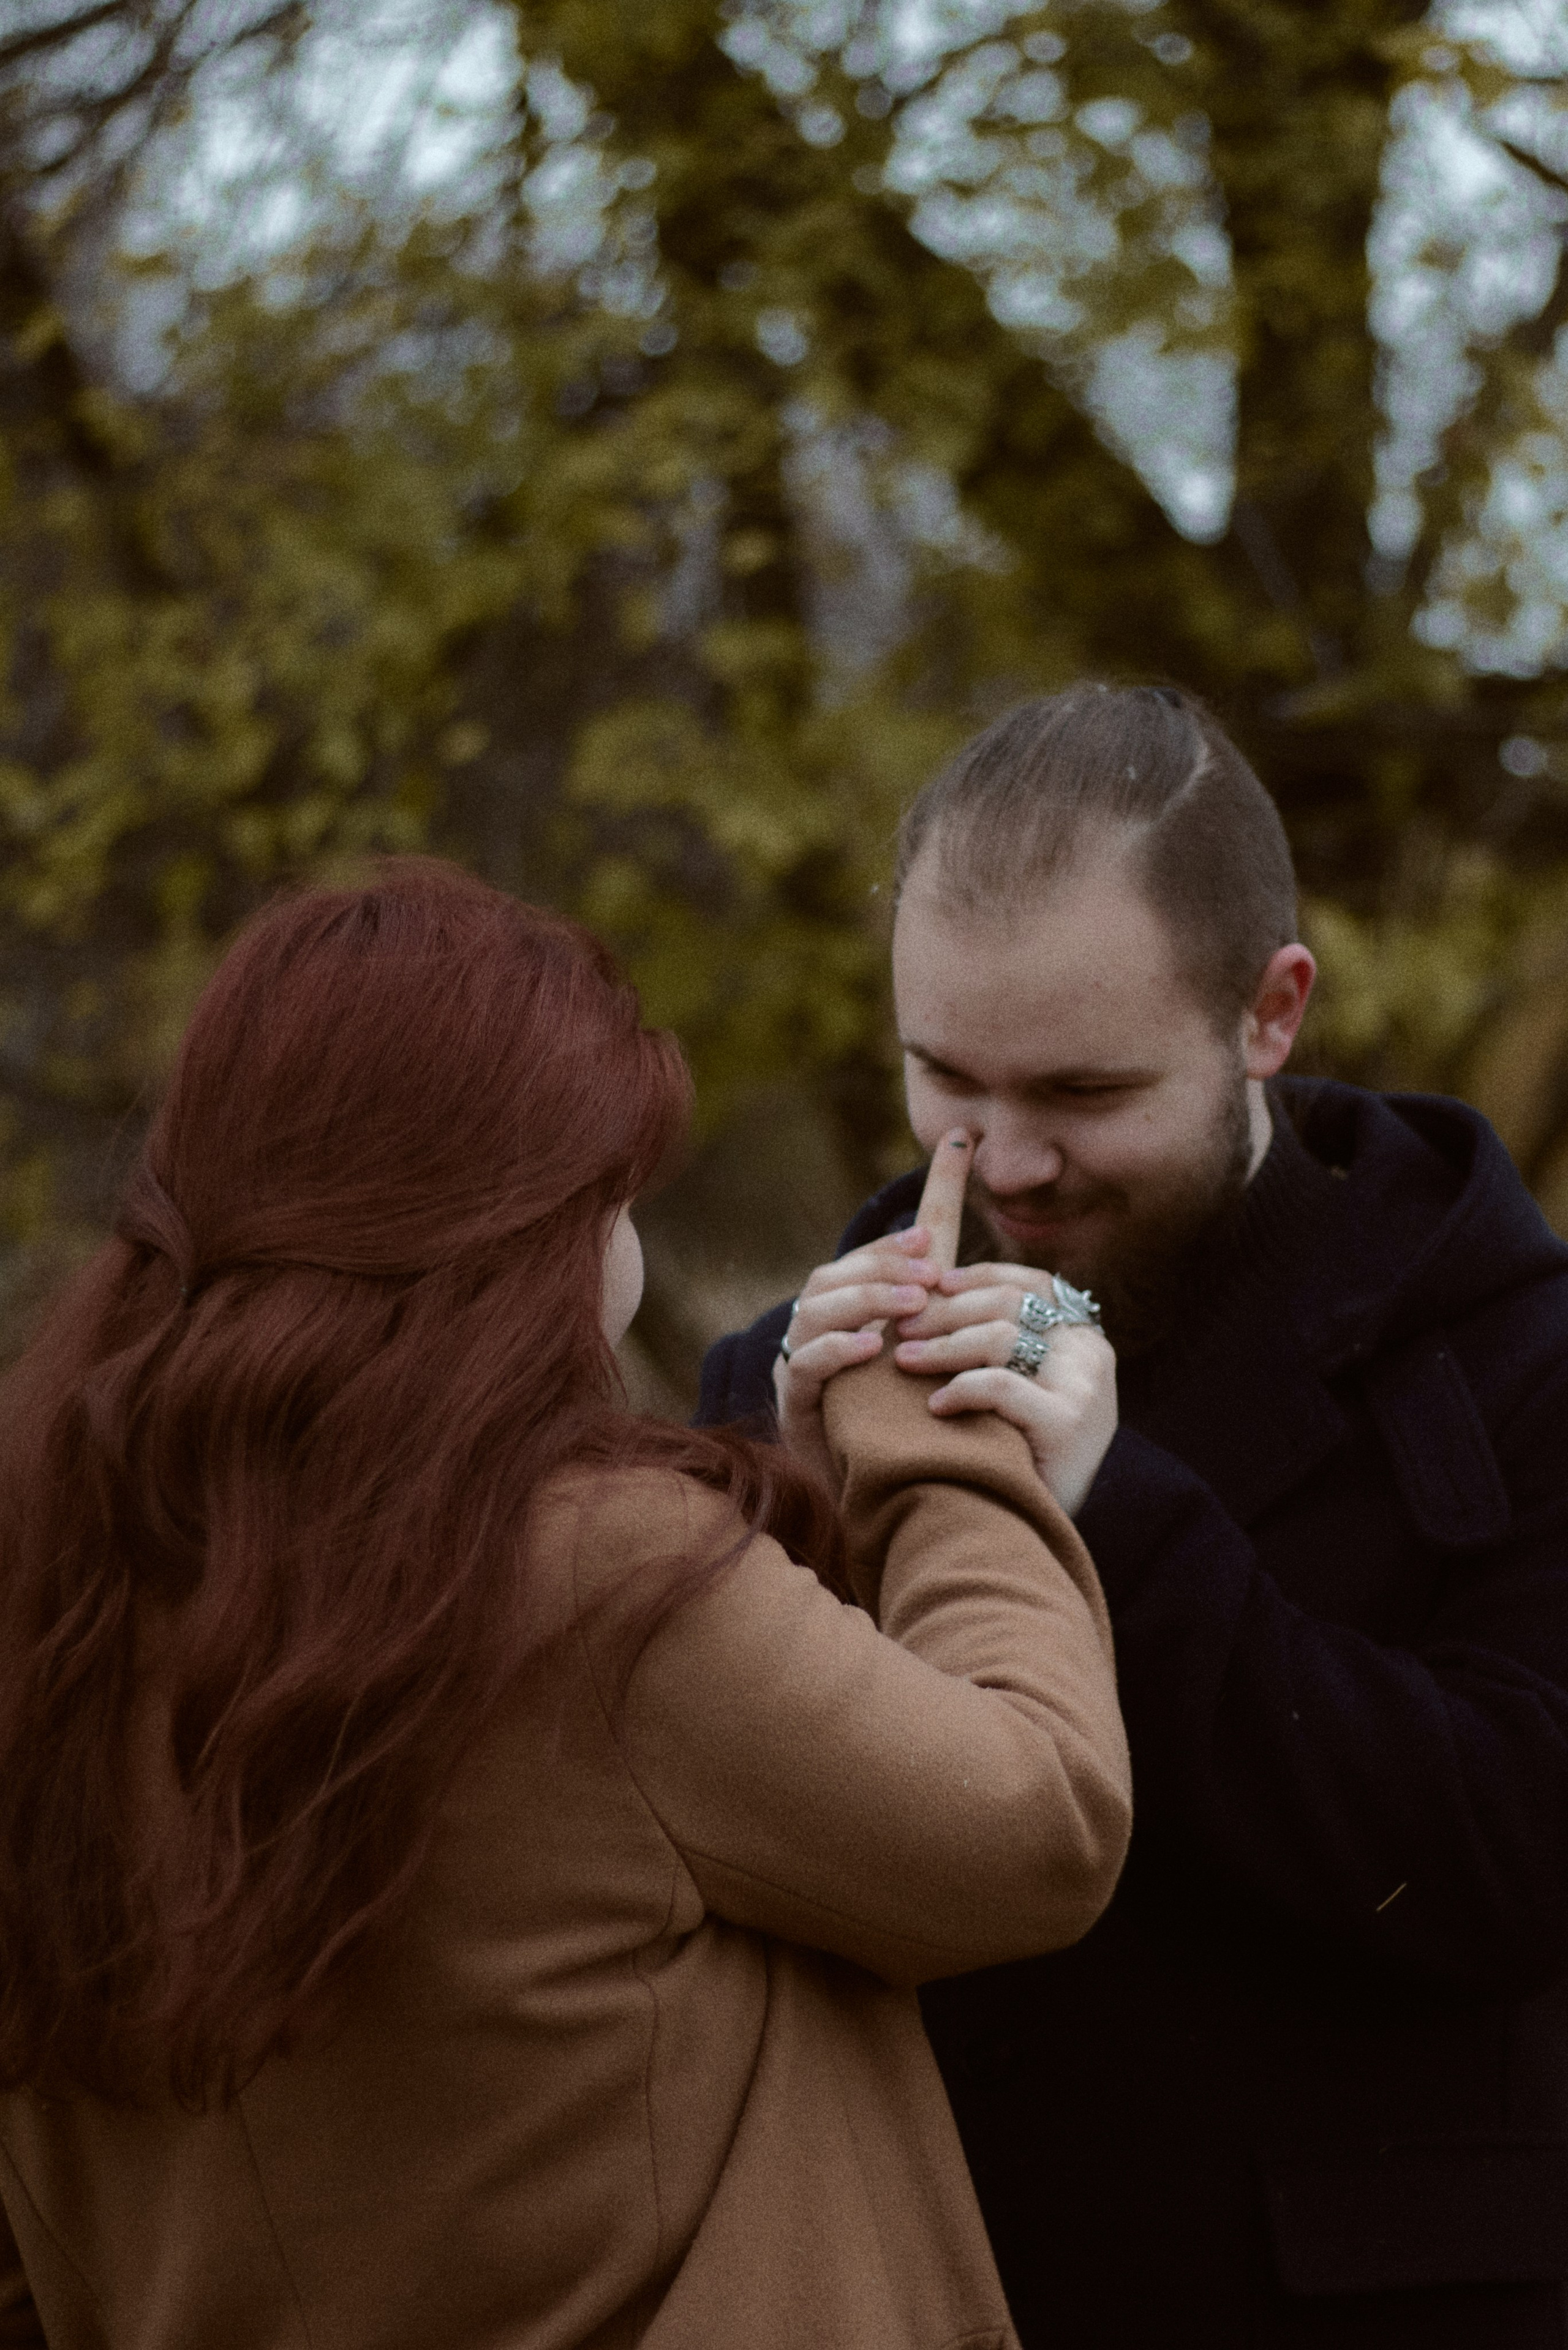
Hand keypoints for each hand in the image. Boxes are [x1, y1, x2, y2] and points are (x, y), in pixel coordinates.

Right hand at [772, 1225, 942, 1487]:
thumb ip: (939, 1324)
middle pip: (827, 1280)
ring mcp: (798, 1373)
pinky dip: (837, 1349)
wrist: (887, 1502)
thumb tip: (973, 1278)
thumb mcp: (926, 1367)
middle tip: (929, 1272)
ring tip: (913, 1303)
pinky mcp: (796, 1410)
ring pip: (811, 1314)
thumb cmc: (911, 1431)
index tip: (925, 1235)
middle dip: (878, 1268)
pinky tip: (874, 1346)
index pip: (851, 1267)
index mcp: (839, 1324)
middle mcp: (811, 1341)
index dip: (885, 1247)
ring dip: (864, 1300)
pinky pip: (804, 1365)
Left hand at [892, 1260, 1118, 1517]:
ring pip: (1001, 1338)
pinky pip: (1000, 1386)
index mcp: (1083, 1338)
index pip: (1031, 1284)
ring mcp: (1083, 1387)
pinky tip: (934, 1405)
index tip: (931, 1285)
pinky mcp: (1068, 1422)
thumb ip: (1001, 1343)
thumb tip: (936, 1290)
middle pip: (1009, 1305)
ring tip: (904, 1360)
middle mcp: (1090, 1354)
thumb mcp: (1024, 1388)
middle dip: (947, 1311)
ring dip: (943, 1346)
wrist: (1046, 1528)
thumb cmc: (1023, 1454)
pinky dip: (960, 1389)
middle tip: (900, 1327)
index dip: (978, 1277)